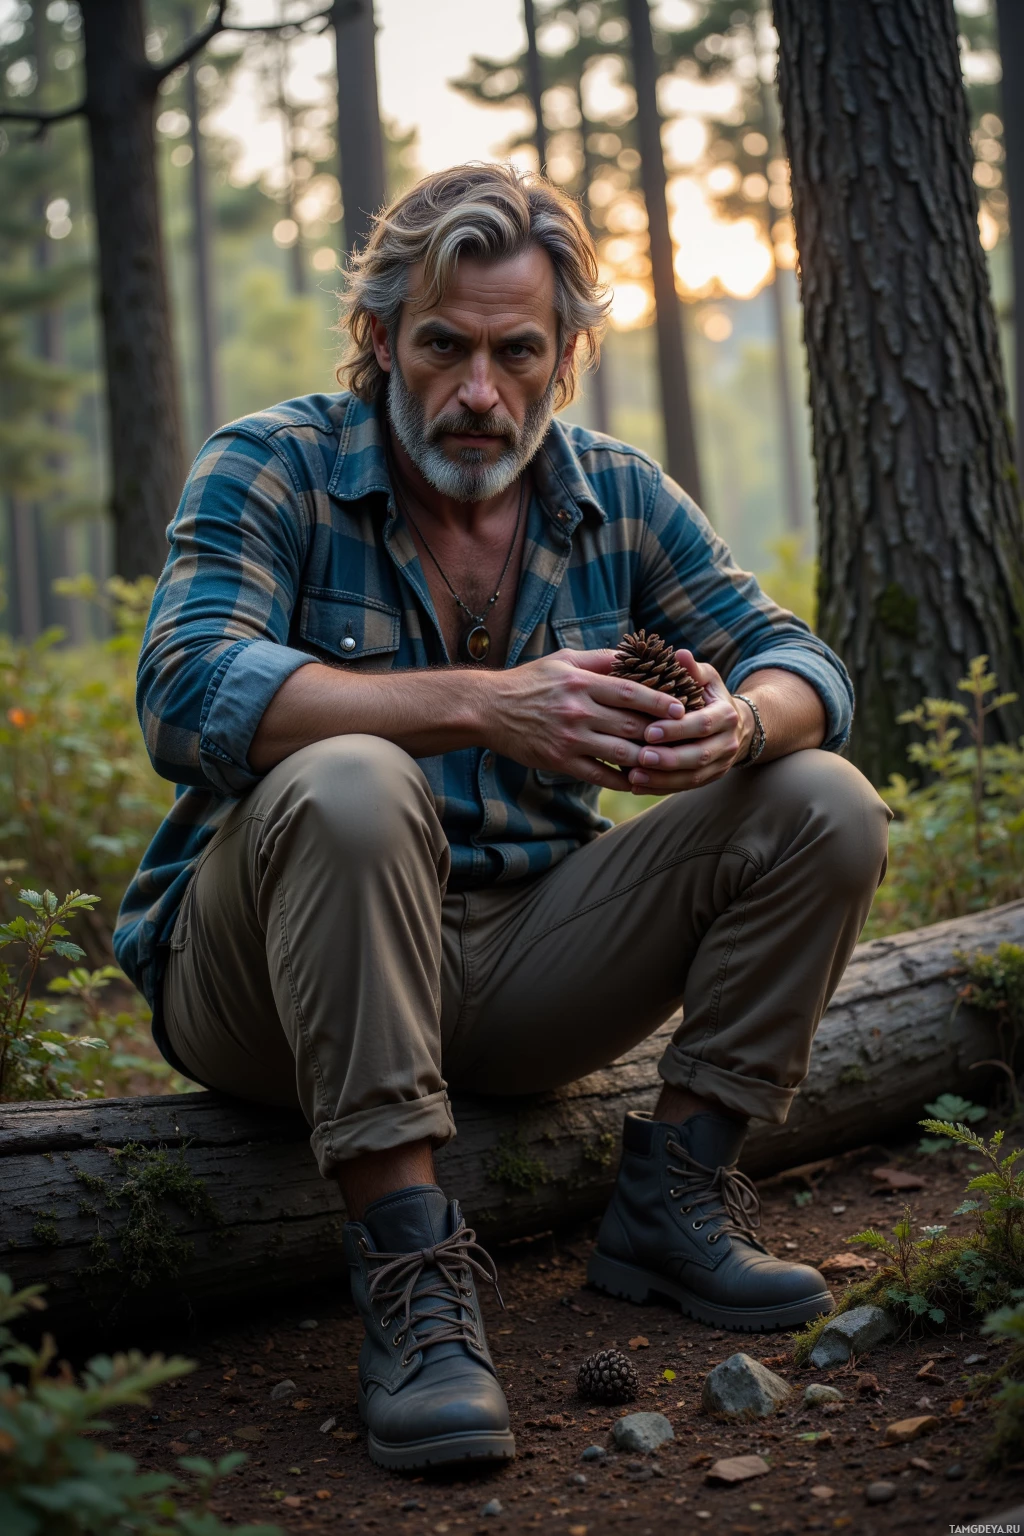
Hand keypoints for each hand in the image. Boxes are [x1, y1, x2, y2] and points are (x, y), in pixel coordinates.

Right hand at [488, 649, 687, 791]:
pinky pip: (600, 775)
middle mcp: (578, 711)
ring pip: (621, 753)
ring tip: (669, 761)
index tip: (681, 707)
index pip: (631, 691)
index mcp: (582, 684)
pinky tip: (639, 781)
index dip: (660, 701)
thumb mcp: (563, 660)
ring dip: (648, 759)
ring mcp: (570, 739)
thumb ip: (599, 659)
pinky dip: (623, 780)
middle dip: (661, 732)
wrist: (488, 709)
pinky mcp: (560, 761)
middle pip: (631, 724)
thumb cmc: (530, 681)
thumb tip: (633, 655)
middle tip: (685, 737)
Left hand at [625, 649, 751, 793]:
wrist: (737, 726)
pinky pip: (685, 787)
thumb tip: (679, 654)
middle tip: (640, 757)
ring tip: (633, 776)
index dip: (677, 729)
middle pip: (699, 755)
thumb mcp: (707, 678)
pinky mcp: (709, 778)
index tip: (649, 730)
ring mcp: (720, 764)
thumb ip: (692, 669)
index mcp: (726, 716)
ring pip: (692, 777)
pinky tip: (636, 786)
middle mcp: (727, 743)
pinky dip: (661, 788)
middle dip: (669, 759)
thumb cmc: (711, 696)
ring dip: (662, 779)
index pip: (702, 725)